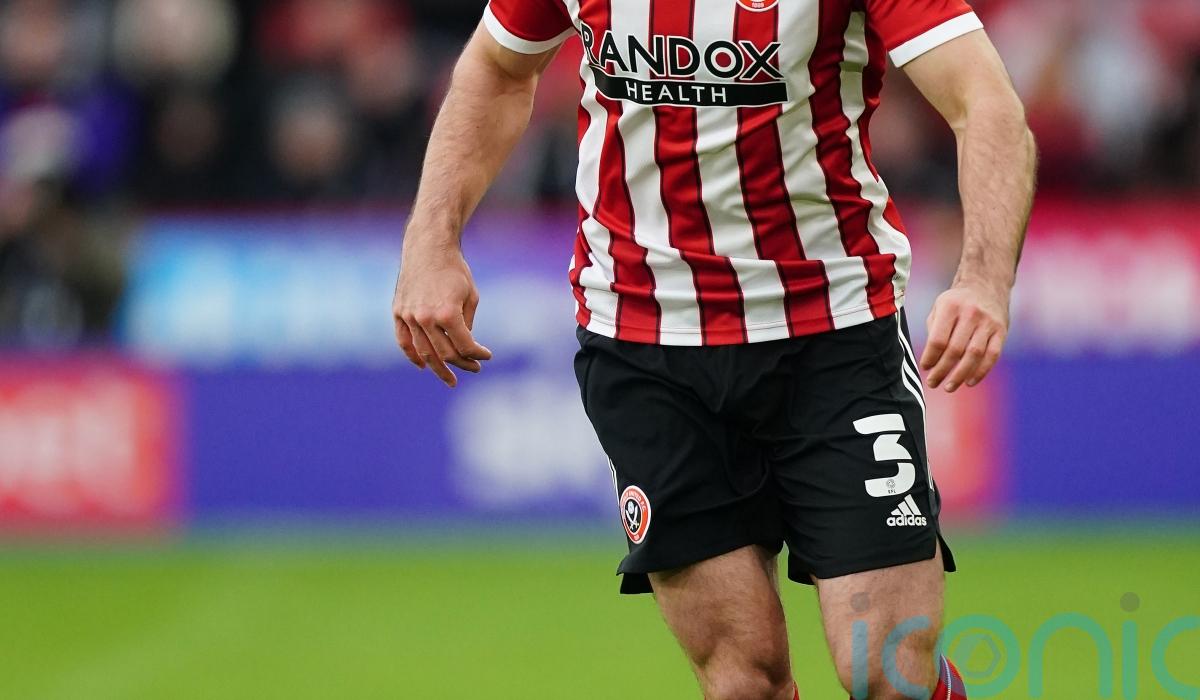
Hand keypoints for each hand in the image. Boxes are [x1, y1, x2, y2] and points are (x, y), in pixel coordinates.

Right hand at [392, 241, 491, 386]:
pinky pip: (404, 341)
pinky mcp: (398, 312)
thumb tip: (465, 346)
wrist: (428, 248)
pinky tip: (423, 365)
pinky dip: (412, 356)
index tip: (486, 355)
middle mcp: (426, 318)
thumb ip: (467, 324)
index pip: (465, 346)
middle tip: (474, 368)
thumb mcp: (471, 296)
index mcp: (448, 314)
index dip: (478, 354)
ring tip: (450, 379)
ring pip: (424, 352)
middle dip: (463, 363)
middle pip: (445, 354)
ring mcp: (409, 316)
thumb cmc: (455, 270)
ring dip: (438, 369)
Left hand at [919, 282, 1009, 392]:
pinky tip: (969, 382)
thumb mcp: (939, 307)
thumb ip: (933, 330)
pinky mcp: (1001, 331)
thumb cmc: (956, 302)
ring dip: (960, 375)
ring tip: (949, 387)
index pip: (938, 339)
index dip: (930, 357)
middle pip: (955, 350)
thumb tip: (930, 361)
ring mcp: (988, 323)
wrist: (986, 284)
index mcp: (950, 306)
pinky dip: (981, 371)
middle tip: (932, 382)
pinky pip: (992, 355)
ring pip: (974, 355)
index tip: (925, 367)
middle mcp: (970, 314)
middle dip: (942, 370)